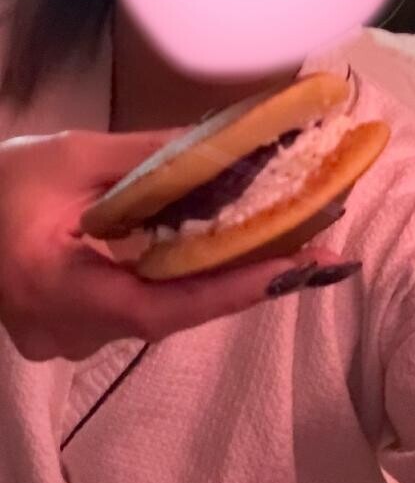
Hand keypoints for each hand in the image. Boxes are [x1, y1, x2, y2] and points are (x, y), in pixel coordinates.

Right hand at [0, 130, 345, 361]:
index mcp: (55, 288)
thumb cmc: (0, 183)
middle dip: (241, 282)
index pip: (153, 306)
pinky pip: (142, 308)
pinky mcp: (77, 329)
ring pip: (159, 313)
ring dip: (217, 282)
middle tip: (315, 252)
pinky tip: (226, 255)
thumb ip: (146, 158)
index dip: (225, 291)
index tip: (291, 269)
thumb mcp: (71, 157)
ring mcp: (70, 337)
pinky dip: (184, 282)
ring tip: (286, 249)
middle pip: (167, 313)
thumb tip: (225, 145)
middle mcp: (66, 330)